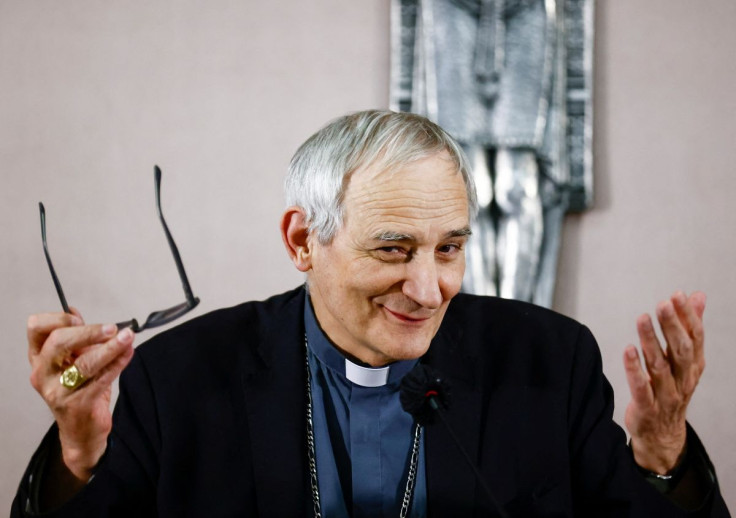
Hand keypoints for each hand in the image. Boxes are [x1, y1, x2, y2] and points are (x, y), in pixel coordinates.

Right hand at [27, 310, 134, 481]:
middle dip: (88, 331)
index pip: (36, 329)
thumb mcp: (73, 362)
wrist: (82, 432)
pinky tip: (128, 353)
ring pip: (84, 363)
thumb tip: (74, 311)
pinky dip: (118, 363)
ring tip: (128, 337)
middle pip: (58, 342)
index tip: (79, 317)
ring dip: (110, 347)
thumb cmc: (79, 391)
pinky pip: (101, 379)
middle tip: (112, 327)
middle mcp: (42, 374)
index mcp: (39, 359)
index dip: (57, 319)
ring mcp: (58, 391)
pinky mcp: (78, 404)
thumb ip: (75, 339)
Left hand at [623, 291, 705, 473]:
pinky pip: (641, 387)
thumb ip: (689, 328)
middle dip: (673, 326)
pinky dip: (634, 369)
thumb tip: (698, 296)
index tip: (678, 295)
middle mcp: (683, 379)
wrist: (663, 435)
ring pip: (660, 366)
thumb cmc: (672, 389)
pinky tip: (628, 350)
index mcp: (693, 366)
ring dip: (651, 341)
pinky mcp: (646, 407)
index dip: (688, 316)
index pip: (695, 338)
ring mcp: (666, 395)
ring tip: (642, 318)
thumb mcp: (685, 360)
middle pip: (680, 350)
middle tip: (663, 304)